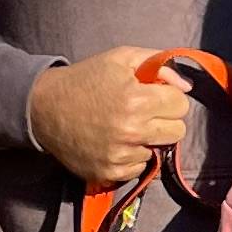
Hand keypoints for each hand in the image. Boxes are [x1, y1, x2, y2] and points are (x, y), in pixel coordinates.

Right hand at [28, 44, 191, 188]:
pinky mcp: (109, 172)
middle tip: (145, 112)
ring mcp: (121, 155)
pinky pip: (139, 167)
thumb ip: (159, 65)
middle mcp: (132, 131)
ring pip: (159, 150)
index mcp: (137, 100)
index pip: (181, 105)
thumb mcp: (121, 59)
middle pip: (177, 131)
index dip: (169, 97)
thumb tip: (186, 86)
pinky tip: (116, 142)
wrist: (45, 108)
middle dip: (165, 119)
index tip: (155, 95)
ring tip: (125, 126)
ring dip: (148, 138)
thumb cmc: (86, 79)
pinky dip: (132, 155)